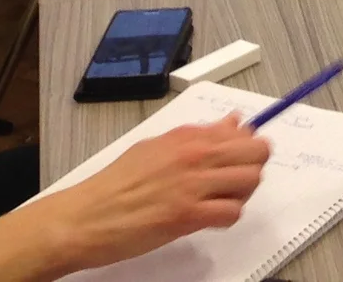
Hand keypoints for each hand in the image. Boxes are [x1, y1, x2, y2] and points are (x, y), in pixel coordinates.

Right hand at [36, 119, 270, 272]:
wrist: (85, 217)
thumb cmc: (115, 186)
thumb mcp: (156, 147)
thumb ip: (198, 136)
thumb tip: (234, 123)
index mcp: (186, 136)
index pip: (243, 132)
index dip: (246, 149)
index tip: (237, 161)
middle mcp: (194, 154)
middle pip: (256, 153)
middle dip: (252, 169)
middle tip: (231, 184)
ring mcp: (193, 184)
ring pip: (250, 181)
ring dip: (241, 194)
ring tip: (219, 203)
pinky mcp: (188, 215)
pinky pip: (231, 212)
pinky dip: (226, 218)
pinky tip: (208, 220)